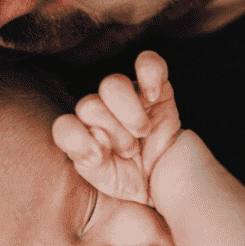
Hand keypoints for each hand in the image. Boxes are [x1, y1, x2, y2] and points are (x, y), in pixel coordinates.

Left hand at [52, 50, 181, 206]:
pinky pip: (148, 62)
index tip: (101, 158)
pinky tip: (153, 97)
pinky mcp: (158, 88)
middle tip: (131, 152)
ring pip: (112, 84)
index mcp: (86, 136)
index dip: (78, 140)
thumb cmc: (141, 183)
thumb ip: (89, 163)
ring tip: (143, 134)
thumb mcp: (109, 182)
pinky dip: (150, 75)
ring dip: (129, 114)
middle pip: (88, 105)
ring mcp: (130, 98)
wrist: (180, 183)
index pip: (64, 126)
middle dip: (112, 134)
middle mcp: (103, 113)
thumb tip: (94, 140)